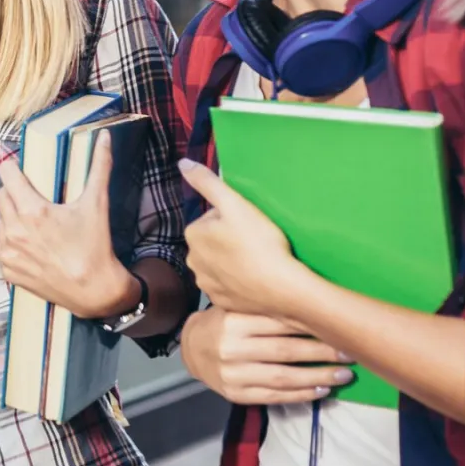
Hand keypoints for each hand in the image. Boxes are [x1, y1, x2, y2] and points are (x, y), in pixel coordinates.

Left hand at [0, 130, 132, 318]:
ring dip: (13, 215)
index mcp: (32, 211)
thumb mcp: (96, 204)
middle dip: (15, 191)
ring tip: (37, 220)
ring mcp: (8, 252)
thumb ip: (99, 166)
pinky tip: (33, 242)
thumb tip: (104, 136)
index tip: (13, 160)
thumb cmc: (95, 246)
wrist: (94, 291)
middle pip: (2, 195)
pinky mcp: (8, 270)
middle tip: (35, 195)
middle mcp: (14, 231)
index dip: (9, 164)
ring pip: (2, 219)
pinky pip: (3, 243)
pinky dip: (13, 238)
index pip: (6, 174)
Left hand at [179, 158, 307, 317]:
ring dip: (233, 260)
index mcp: (193, 234)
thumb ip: (207, 182)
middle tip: (256, 241)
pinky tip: (254, 278)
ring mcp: (206, 284)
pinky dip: (238, 281)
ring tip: (257, 259)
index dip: (234, 217)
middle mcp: (192, 260)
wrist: (282, 287)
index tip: (250, 224)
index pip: (213, 217)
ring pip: (220, 263)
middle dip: (230, 239)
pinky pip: (227, 285)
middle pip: (214, 241)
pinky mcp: (220, 302)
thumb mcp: (234, 203)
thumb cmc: (259, 241)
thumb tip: (182, 163)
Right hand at [180, 306, 354, 404]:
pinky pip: (273, 396)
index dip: (310, 325)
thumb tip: (312, 303)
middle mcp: (231, 348)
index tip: (338, 327)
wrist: (192, 350)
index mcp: (232, 320)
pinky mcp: (235, 394)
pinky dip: (300, 395)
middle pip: (285, 351)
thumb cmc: (223, 322)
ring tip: (343, 376)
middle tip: (349, 352)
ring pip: (283, 377)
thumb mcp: (236, 306)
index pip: (278, 323)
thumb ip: (264, 306)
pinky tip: (321, 391)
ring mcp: (233, 374)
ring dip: (317, 377)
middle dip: (321, 352)